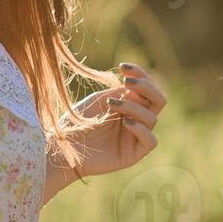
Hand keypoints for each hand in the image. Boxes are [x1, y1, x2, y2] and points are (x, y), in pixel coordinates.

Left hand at [57, 62, 165, 179]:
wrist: (63, 144)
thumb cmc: (77, 120)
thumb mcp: (101, 99)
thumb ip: (123, 93)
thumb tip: (140, 92)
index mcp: (128, 104)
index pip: (147, 88)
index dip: (140, 74)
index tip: (123, 67)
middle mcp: (135, 120)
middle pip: (158, 100)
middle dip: (146, 87)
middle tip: (126, 82)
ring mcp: (135, 137)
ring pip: (152, 118)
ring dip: (133, 106)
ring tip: (112, 104)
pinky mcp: (133, 154)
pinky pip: (151, 141)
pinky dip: (141, 129)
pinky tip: (125, 123)